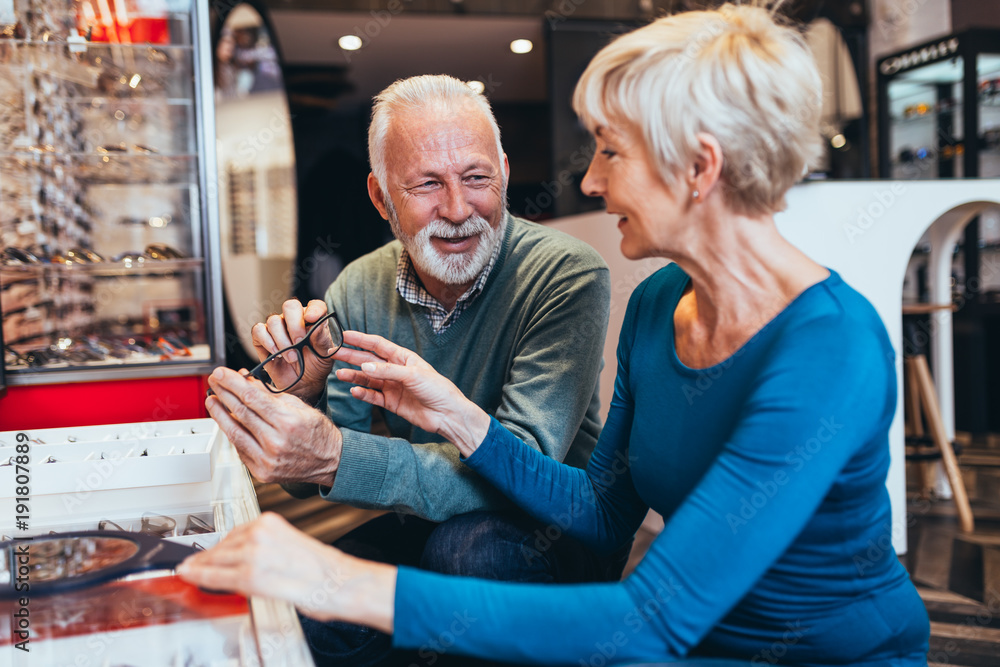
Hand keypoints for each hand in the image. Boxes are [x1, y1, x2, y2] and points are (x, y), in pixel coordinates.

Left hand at [177, 513, 395, 630]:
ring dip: (199, 568)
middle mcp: (260, 533)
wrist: (340, 583)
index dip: (215, 546)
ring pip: (215, 560)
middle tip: (192, 564)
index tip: (203, 552)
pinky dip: (201, 578)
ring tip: (190, 571)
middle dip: (205, 558)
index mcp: (270, 522)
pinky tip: (192, 577)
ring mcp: (253, 553)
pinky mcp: (250, 576)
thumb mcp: (290, 546)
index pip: (233, 533)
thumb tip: (242, 559)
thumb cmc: (324, 569)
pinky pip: (216, 576)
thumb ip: (265, 548)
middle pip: (221, 546)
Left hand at [206, 366, 341, 484]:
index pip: (252, 397)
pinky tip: (227, 422)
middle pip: (241, 412)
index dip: (232, 383)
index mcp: (288, 422)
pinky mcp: (262, 471)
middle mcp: (276, 442)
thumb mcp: (299, 406)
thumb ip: (270, 395)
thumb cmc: (318, 433)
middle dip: (223, 393)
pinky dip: (232, 433)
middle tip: (213, 381)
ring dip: (220, 414)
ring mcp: (267, 459)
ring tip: (212, 401)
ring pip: (235, 432)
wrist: (331, 461)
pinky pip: (240, 449)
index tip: (221, 373)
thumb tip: (246, 382)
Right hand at [252, 299, 333, 401]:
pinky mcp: (262, 338)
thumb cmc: (316, 366)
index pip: (314, 305)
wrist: (303, 384)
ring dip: (283, 341)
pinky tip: (277, 354)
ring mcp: (277, 327)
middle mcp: (294, 319)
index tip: (312, 319)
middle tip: (299, 343)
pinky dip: (267, 342)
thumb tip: (318, 324)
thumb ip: (322, 339)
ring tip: (292, 358)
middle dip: (295, 325)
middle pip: (290, 306)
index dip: (313, 309)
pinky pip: (258, 331)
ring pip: (274, 320)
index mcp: (313, 319)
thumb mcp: (325, 355)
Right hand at [333, 331, 489, 456]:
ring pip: (368, 379)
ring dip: (354, 377)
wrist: (447, 415)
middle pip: (369, 361)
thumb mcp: (413, 375)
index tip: (344, 335)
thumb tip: (364, 367)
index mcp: (403, 358)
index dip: (361, 339)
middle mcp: (396, 371)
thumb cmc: (437, 389)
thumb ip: (388, 371)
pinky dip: (363, 394)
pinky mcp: (392, 402)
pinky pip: (373, 396)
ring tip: (339, 374)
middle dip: (351, 357)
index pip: (378, 345)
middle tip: (333, 354)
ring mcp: (392, 387)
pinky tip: (354, 391)